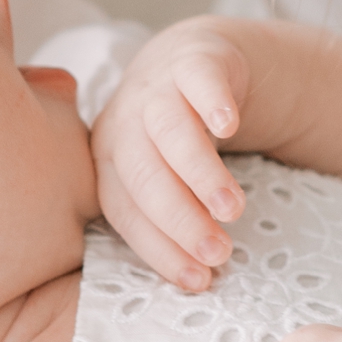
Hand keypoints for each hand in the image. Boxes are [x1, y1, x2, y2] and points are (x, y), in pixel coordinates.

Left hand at [91, 19, 254, 286]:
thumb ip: (166, 219)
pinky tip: (229, 126)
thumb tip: (198, 279)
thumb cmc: (173, 141)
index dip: (158, 248)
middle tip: (218, 252)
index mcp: (109, 162)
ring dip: (198, 172)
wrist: (191, 63)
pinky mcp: (193, 61)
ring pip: (168, 130)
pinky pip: (198, 79)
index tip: (197, 280)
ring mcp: (157, 89)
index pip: (124, 211)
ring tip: (232, 208)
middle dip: (179, 218)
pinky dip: (210, 101)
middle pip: (143, 174)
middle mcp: (125, 124)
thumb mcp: (159, 177)